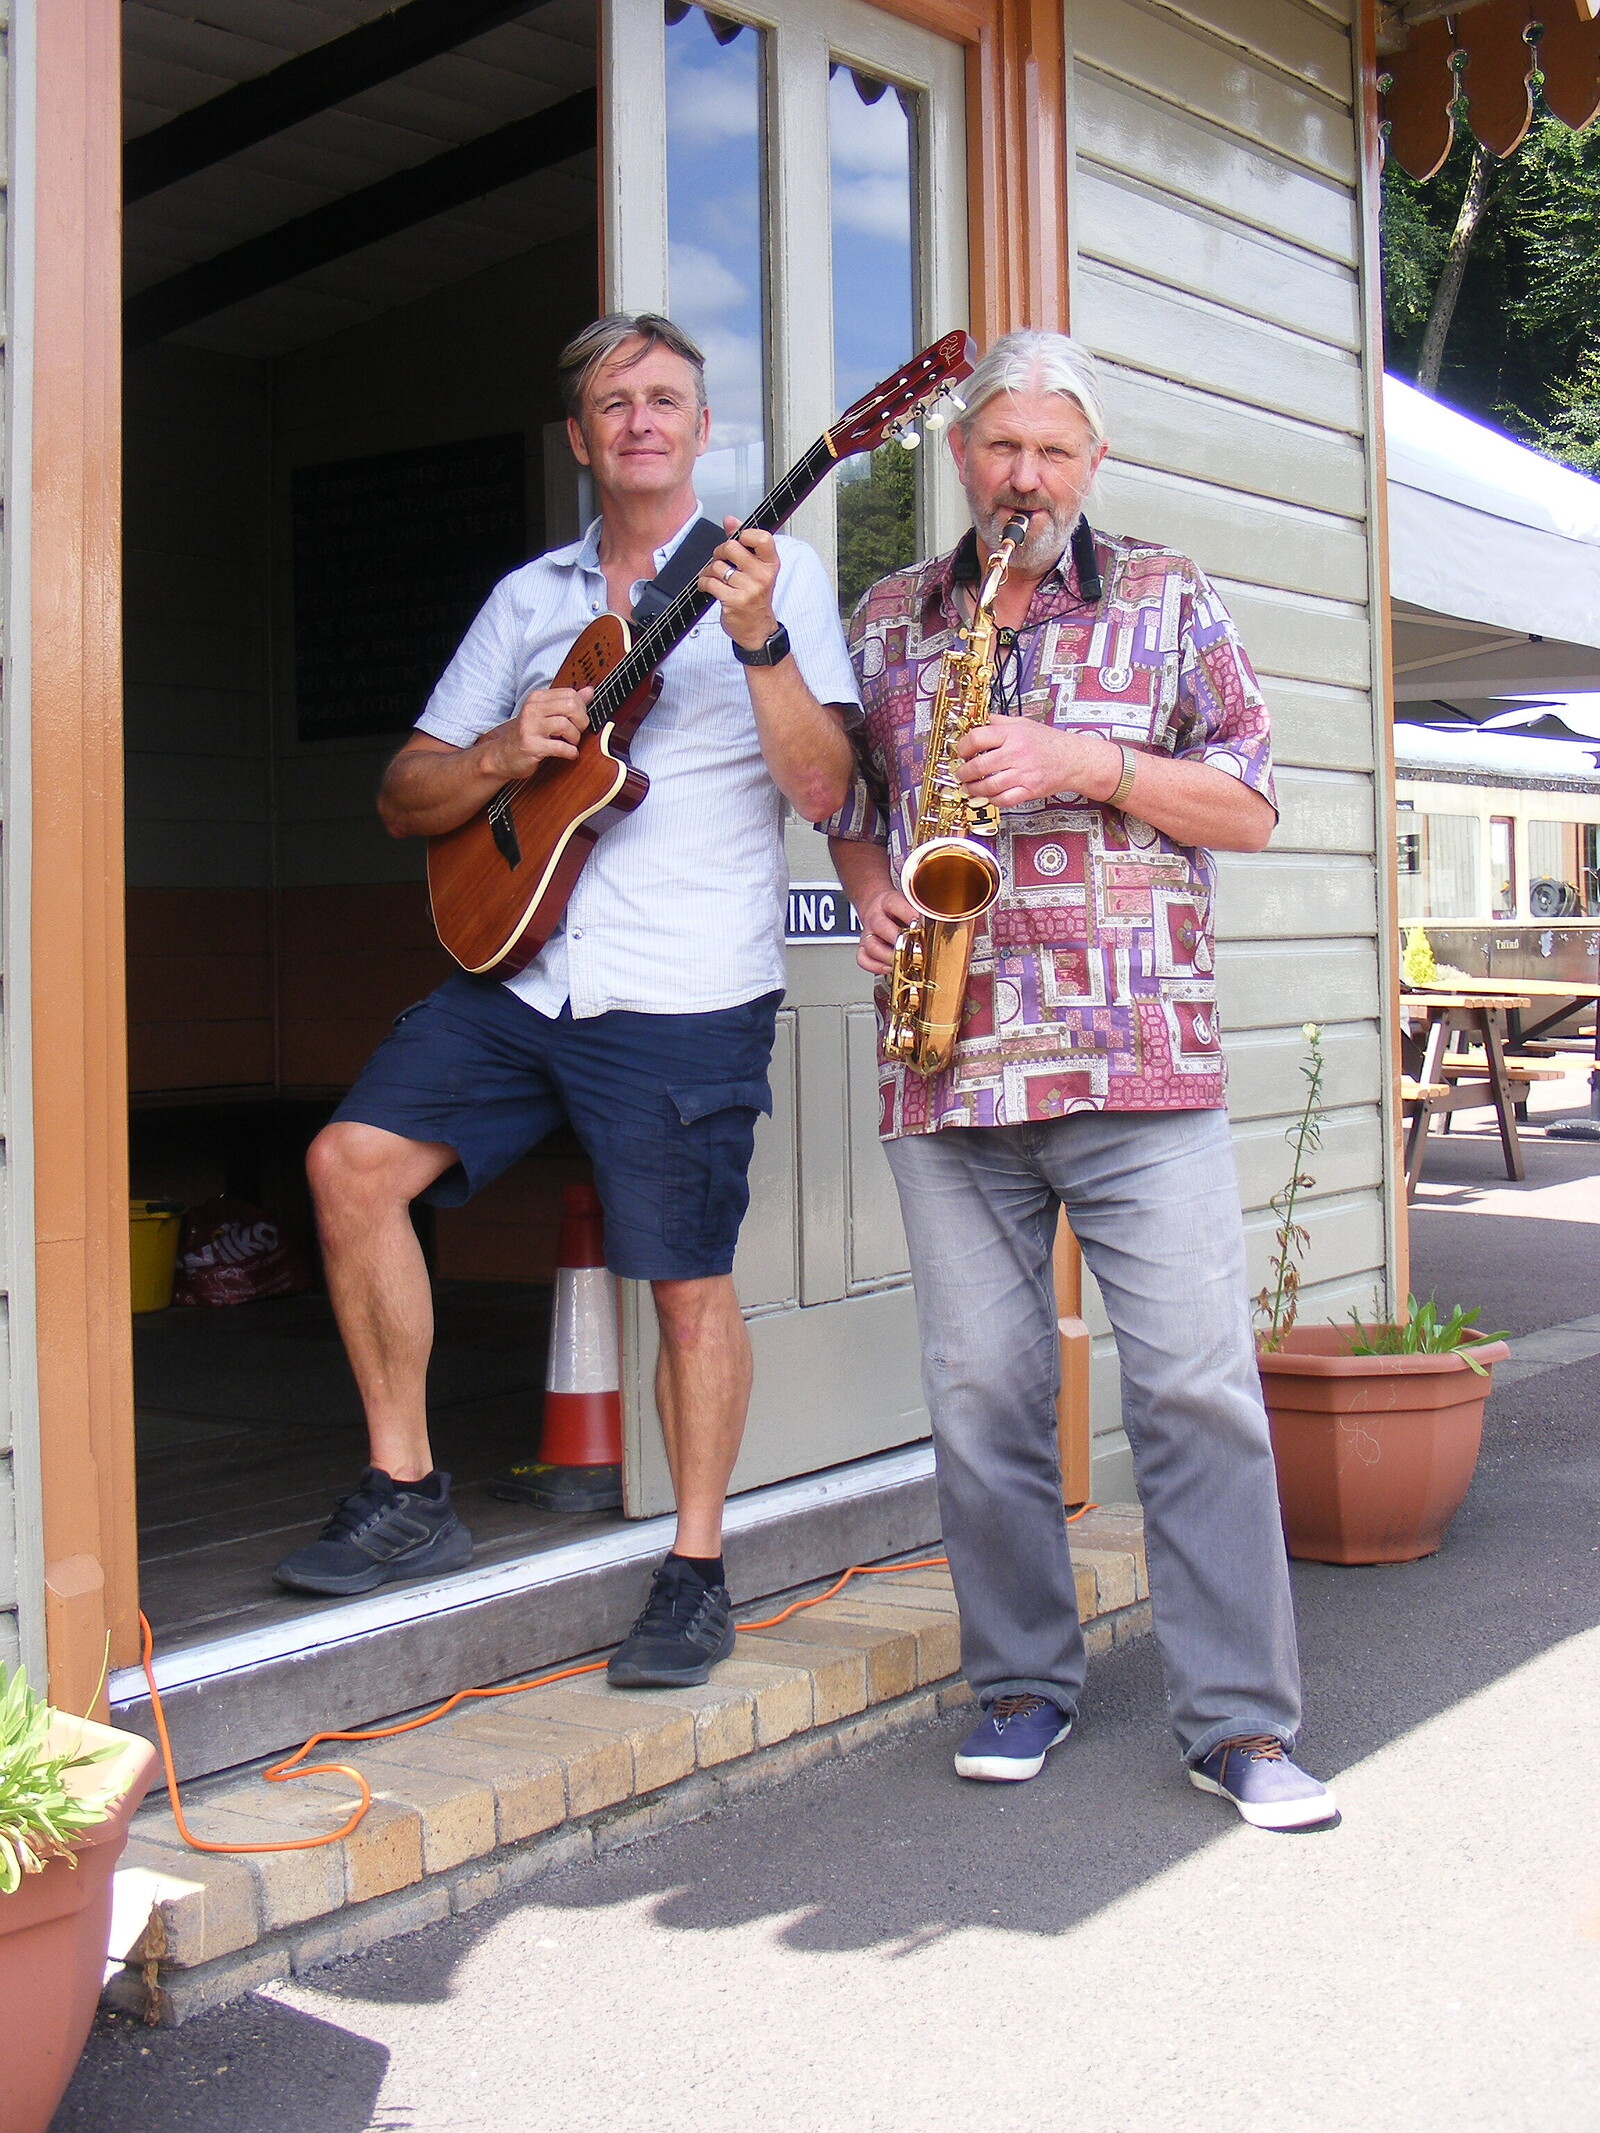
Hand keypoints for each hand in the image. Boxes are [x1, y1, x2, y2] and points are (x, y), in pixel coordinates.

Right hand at [477, 686, 591, 778]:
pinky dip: (571, 752)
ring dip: (575, 738)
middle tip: (578, 732)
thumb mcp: (545, 714)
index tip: (578, 720)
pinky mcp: (531, 746)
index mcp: (537, 698)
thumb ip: (567, 702)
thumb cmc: (528, 734)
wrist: (502, 755)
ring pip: (566, 725)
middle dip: (581, 721)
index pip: (571, 694)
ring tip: (571, 743)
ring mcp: (530, 727)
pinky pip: (560, 747)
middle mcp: (532, 709)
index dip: (582, 708)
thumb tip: (590, 691)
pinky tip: (569, 754)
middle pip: (571, 706)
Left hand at [699, 517, 781, 651]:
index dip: (744, 534)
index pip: (762, 537)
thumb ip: (743, 542)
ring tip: (714, 577)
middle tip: (720, 560)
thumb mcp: (756, 568)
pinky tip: (708, 586)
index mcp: (770, 563)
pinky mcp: (733, 601)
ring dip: (709, 570)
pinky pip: (709, 582)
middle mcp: (762, 575)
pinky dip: (704, 583)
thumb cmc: (755, 597)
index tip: (738, 541)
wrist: (757, 629)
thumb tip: (729, 520)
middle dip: (719, 552)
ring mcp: (749, 589)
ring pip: (717, 566)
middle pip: (731, 547)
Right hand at [856, 881, 917, 975]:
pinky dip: (876, 967)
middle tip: (913, 948)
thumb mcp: (909, 903)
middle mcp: (875, 917)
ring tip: (904, 962)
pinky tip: (890, 968)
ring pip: (871, 946)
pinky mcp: (863, 948)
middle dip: (899, 940)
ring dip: (889, 956)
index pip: (894, 904)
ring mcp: (868, 934)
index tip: (921, 925)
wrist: (877, 908)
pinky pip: (863, 959)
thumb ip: (921, 912)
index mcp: (887, 902)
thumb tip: (939, 922)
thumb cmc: (897, 910)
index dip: (908, 915)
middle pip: (881, 927)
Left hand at [955, 719, 1120, 807]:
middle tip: (961, 774)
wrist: (1073, 759)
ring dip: (973, 789)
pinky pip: (1004, 799)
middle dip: (964, 772)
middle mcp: (1016, 753)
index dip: (963, 747)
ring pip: (988, 786)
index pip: (977, 738)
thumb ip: (1000, 721)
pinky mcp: (1029, 789)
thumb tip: (979, 718)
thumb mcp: (1024, 723)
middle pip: (979, 765)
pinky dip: (991, 800)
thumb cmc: (1049, 742)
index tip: (961, 752)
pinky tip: (987, 796)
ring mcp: (1023, 773)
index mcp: (1012, 734)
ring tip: (969, 787)